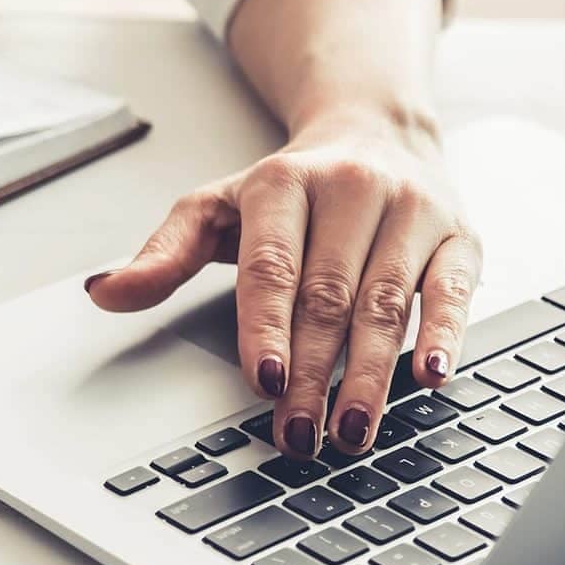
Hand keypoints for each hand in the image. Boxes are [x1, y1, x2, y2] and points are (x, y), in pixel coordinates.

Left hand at [85, 110, 482, 458]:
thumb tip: (104, 291)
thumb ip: (164, 254)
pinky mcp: (459, 234)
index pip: (271, 267)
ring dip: (370, 374)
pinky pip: (454, 290)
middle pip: (328, 295)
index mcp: (282, 184)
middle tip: (298, 433)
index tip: (262, 380)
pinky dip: (445, 335)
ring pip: (389, 302)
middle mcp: (351, 189)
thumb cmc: (288, 189)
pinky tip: (429, 377)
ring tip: (351, 430)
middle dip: (312, 372)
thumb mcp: (216, 208)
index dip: (266, 327)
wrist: (373, 131)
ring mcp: (411, 210)